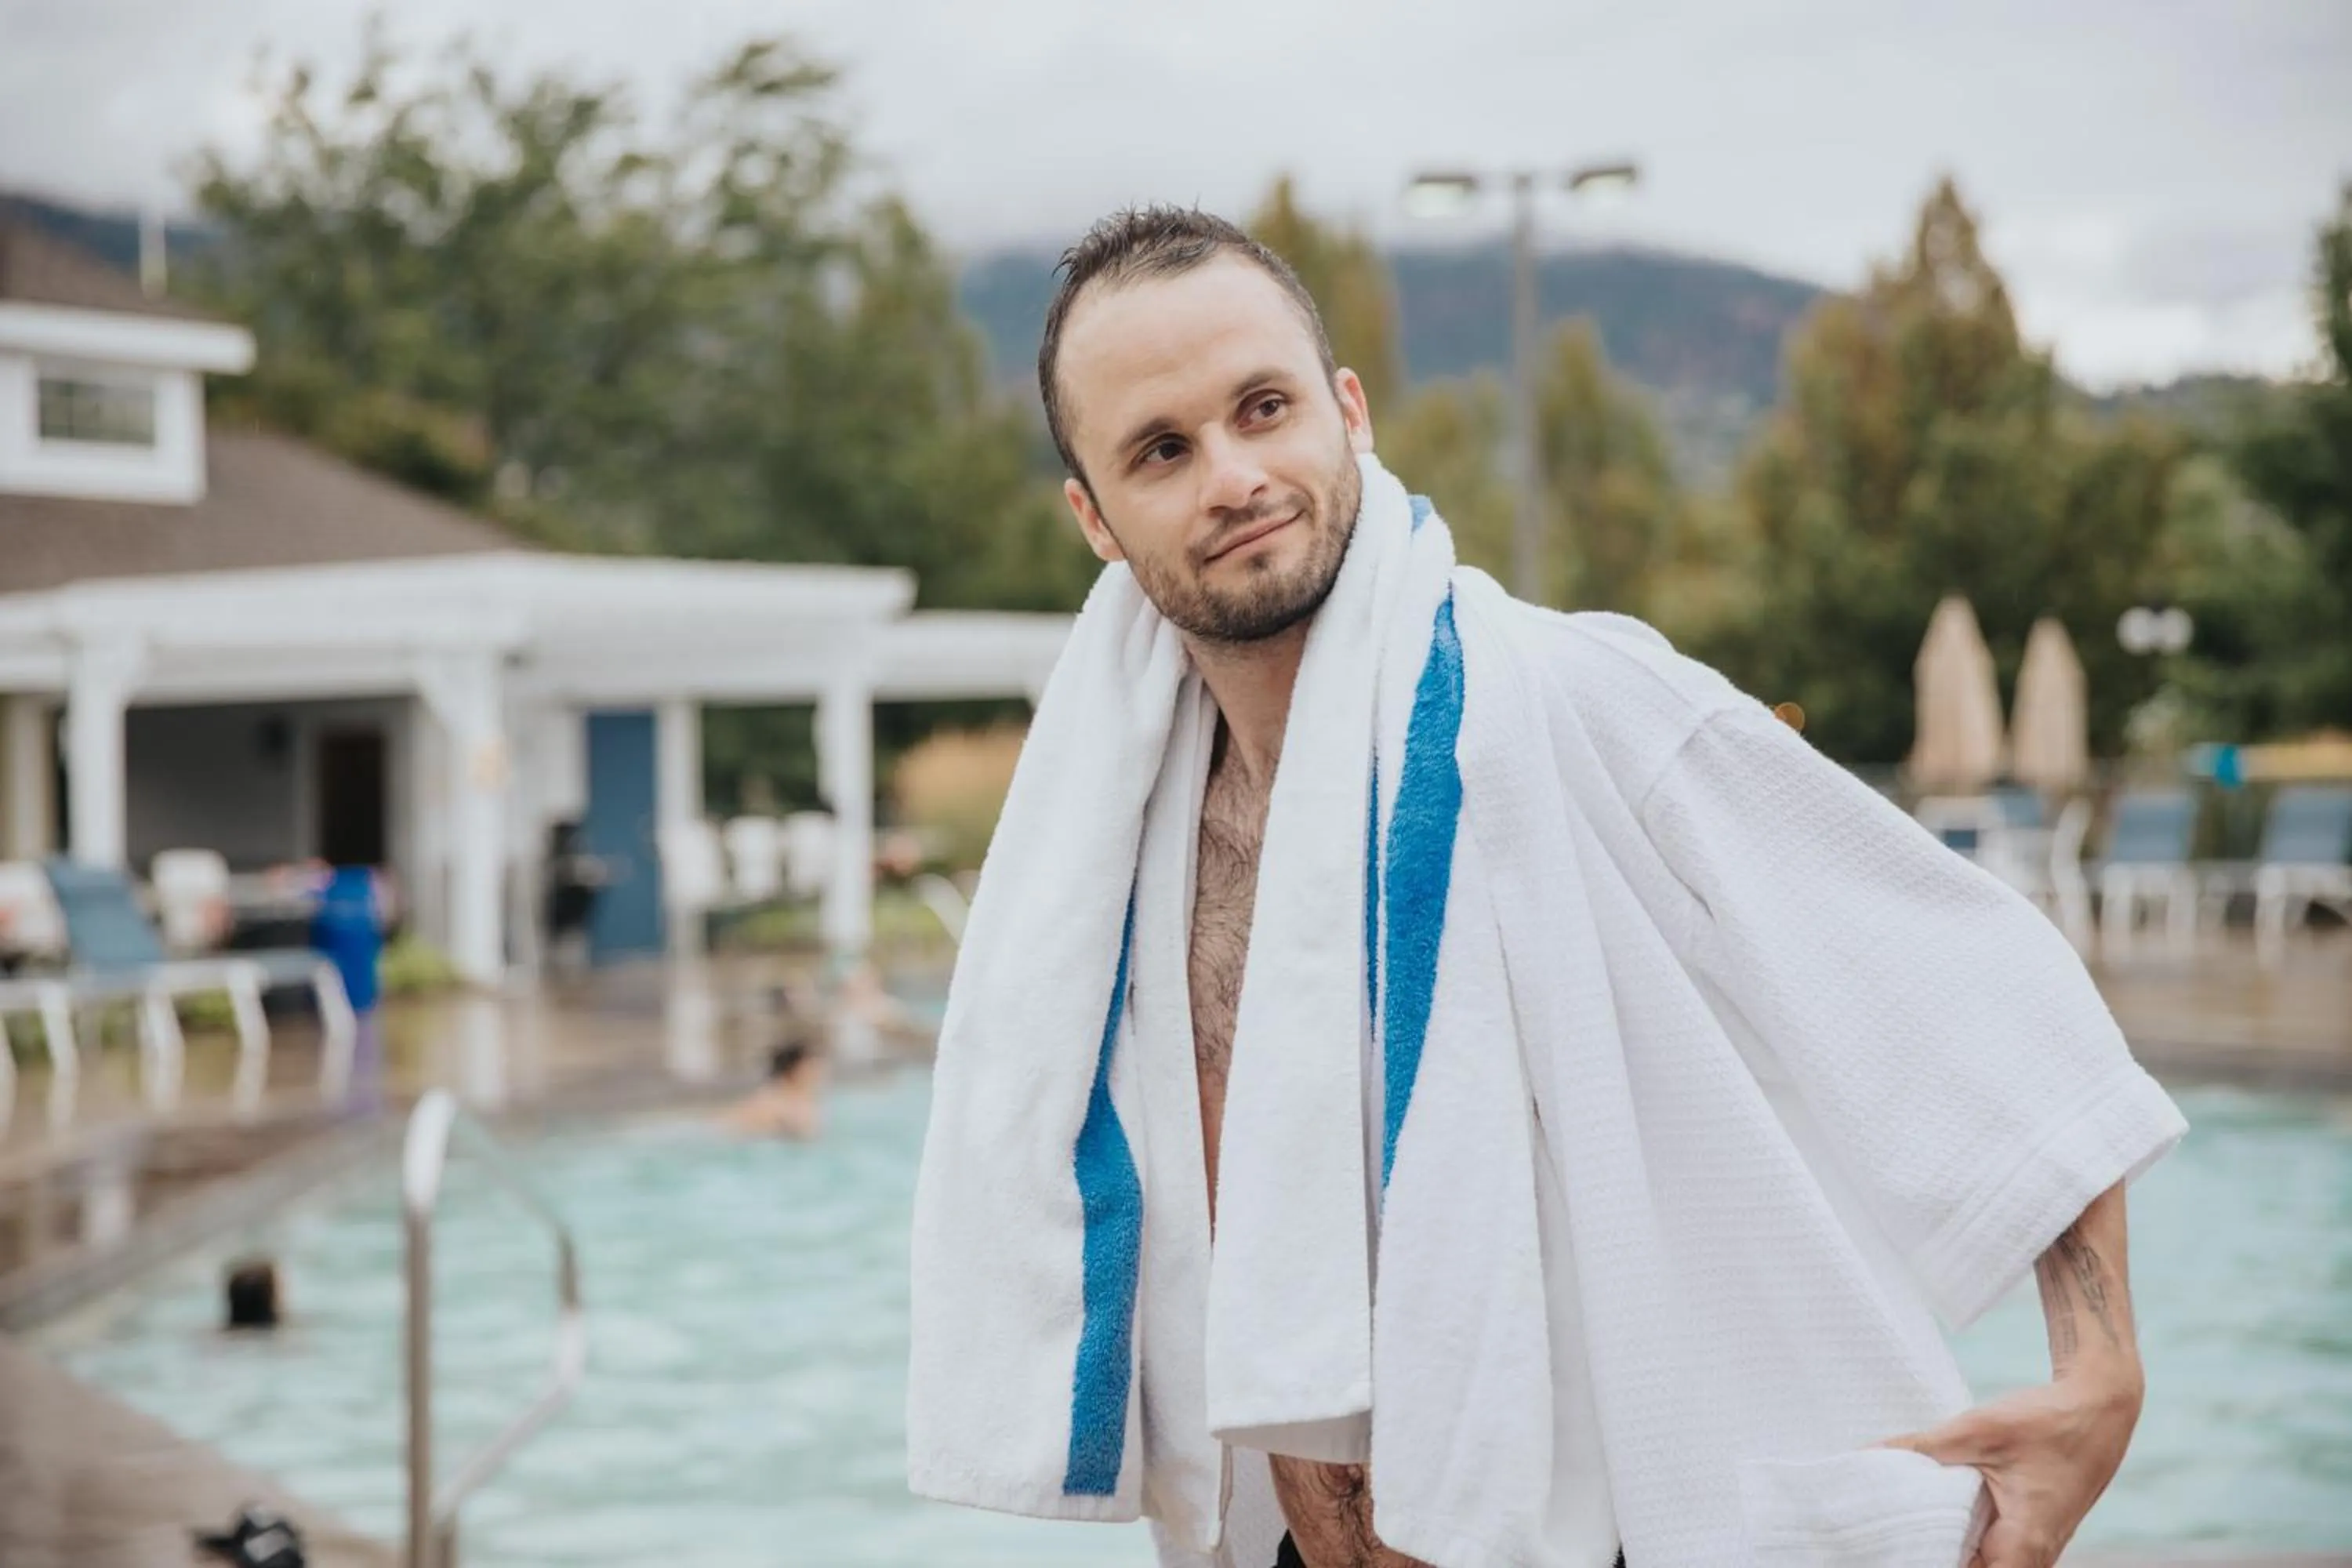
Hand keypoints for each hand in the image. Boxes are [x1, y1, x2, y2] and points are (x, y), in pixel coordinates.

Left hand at [1883, 1365, 2142, 1567]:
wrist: (2101, 1406)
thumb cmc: (2050, 1422)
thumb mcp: (1977, 1431)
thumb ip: (1921, 1448)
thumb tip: (1866, 1456)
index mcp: (2023, 1546)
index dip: (1928, 1564)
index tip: (1892, 1551)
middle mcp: (2033, 1557)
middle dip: (1929, 1555)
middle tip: (1884, 1537)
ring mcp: (2035, 1547)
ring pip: (1981, 1562)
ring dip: (1945, 1547)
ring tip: (1900, 1525)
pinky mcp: (2032, 1532)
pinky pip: (1993, 1549)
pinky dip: (1962, 1535)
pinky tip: (1931, 1514)